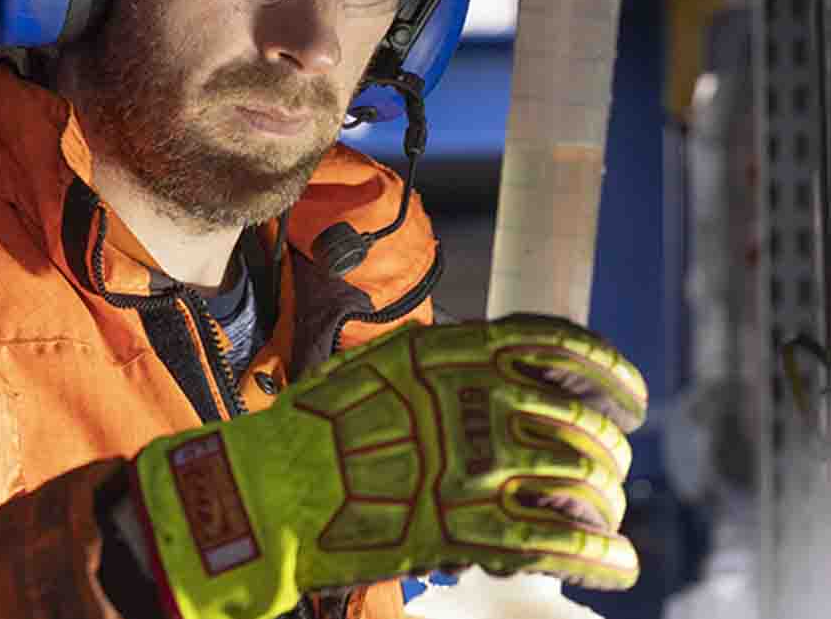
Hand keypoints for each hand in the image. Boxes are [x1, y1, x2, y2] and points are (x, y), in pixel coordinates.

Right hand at [131, 316, 646, 618]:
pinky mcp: (472, 533)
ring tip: (607, 514)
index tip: (632, 397)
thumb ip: (455, 361)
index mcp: (463, 354)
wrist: (280, 485)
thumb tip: (508, 370)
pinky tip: (621, 565)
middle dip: (610, 449)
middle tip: (610, 465)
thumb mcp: (391, 362)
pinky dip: (603, 557)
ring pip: (582, 485)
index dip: (611, 372)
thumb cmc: (327, 420)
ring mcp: (480, 470)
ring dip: (607, 503)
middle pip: (583, 424)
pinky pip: (561, 545)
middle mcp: (482, 404)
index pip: (563, 348)